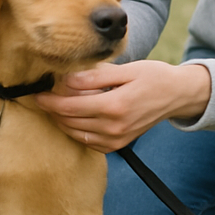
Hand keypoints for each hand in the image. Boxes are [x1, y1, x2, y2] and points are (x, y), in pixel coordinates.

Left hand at [34, 60, 210, 151]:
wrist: (177, 95)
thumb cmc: (153, 76)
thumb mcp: (125, 69)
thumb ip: (95, 76)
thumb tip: (67, 80)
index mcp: (114, 106)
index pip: (70, 106)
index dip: (50, 100)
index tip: (37, 92)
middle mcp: (114, 127)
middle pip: (70, 121)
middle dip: (52, 110)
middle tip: (41, 97)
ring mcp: (117, 139)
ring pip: (76, 134)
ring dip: (61, 122)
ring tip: (53, 106)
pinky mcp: (119, 145)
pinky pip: (89, 143)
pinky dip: (76, 132)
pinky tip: (73, 119)